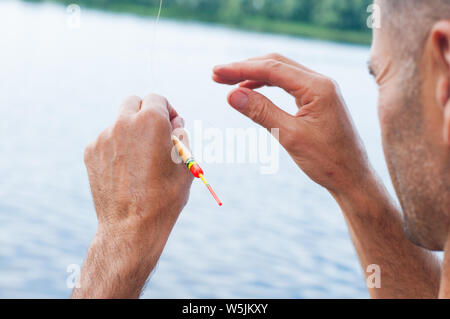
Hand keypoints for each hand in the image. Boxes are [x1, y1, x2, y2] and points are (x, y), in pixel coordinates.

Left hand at [74, 94, 192, 297]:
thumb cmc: (165, 197)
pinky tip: (126, 170)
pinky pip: (107, 140)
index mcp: (151, 121)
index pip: (157, 98)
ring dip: (131, 131)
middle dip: (146, 112)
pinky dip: (117, 147)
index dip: (168, 110)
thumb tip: (174, 124)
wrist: (131, 226)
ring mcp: (104, 137)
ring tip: (141, 160)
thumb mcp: (185, 164)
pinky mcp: (91, 152)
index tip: (171, 124)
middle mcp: (124, 123)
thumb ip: (181, 137)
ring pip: (119, 122)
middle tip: (155, 133)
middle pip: (134, 102)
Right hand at [213, 54, 370, 196]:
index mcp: (318, 87)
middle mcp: (321, 82)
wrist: (353, 179)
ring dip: (254, 76)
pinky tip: (251, 93)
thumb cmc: (327, 162)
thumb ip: (261, 112)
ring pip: (281, 73)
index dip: (241, 69)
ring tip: (229, 83)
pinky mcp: (318, 100)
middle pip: (276, 64)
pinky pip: (288, 85)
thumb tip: (231, 95)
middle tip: (217, 76)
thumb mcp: (290, 136)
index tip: (217, 72)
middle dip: (245, 68)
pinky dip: (267, 87)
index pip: (272, 69)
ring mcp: (321, 90)